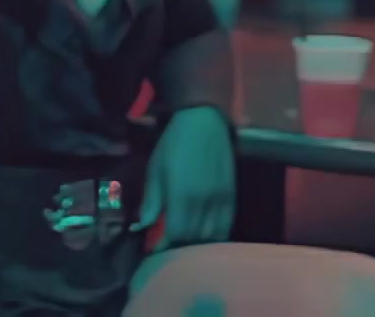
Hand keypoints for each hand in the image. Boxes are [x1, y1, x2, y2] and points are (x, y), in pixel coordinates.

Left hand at [138, 107, 234, 251]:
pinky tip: (206, 237)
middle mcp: (204, 202)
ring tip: (187, 245)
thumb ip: (151, 202)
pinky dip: (216, 236)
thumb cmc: (174, 145)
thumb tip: (142, 227)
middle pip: (194, 239)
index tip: (155, 252)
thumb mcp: (156, 171)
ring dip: (198, 245)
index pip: (175, 235)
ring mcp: (221, 200)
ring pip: (213, 236)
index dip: (164, 247)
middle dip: (180, 248)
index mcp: (181, 196)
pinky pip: (227, 225)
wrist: (204, 121)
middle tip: (169, 250)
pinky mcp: (232, 196)